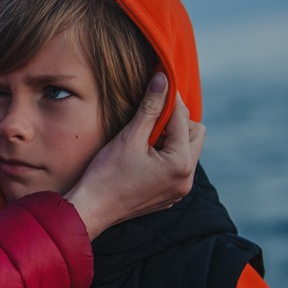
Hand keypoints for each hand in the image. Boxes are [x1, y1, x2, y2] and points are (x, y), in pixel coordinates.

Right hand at [65, 73, 204, 239]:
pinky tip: (143, 154)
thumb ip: (150, 107)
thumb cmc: (106, 174)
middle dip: (177, 120)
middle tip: (151, 116)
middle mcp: (186, 179)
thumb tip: (163, 79)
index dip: (170, 99)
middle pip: (195, 134)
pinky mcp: (169, 195)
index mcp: (180, 163)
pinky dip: (166, 155)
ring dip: (172, 138)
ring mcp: (179, 190)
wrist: (92, 209)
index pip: (183, 119)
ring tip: (145, 136)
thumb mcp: (129, 137)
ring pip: (187, 151)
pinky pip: (177, 168)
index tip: (159, 84)